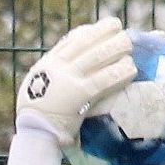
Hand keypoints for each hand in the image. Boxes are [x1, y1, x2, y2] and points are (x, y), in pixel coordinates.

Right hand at [17, 16, 134, 145]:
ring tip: (129, 47)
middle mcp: (57, 68)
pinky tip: (130, 69)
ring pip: (97, 56)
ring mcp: (68, 80)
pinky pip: (104, 79)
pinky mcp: (80, 94)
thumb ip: (51, 75)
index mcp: (47, 64)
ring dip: (116, 48)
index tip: (102, 30)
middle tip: (120, 33)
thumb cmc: (37, 118)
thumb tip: (69, 66)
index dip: (89, 32)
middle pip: (86, 42)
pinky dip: (119, 72)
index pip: (71, 40)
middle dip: (106, 34)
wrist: (34, 134)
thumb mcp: (36, 89)